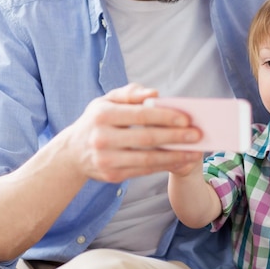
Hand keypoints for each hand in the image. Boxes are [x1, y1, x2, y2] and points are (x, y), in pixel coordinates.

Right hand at [63, 83, 203, 181]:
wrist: (72, 153)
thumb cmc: (97, 120)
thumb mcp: (106, 101)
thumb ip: (130, 93)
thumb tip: (154, 93)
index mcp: (102, 115)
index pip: (140, 115)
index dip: (165, 117)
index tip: (187, 119)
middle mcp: (102, 138)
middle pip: (147, 138)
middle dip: (176, 137)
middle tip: (197, 135)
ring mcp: (106, 159)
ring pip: (147, 159)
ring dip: (175, 156)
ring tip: (194, 152)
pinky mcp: (112, 175)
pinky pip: (144, 171)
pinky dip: (164, 166)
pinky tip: (180, 160)